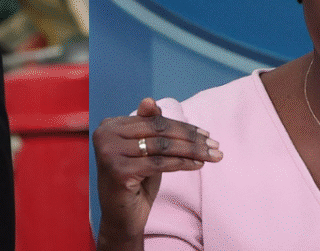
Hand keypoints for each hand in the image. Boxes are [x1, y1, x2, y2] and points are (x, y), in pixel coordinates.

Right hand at [93, 98, 222, 249]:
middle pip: (158, 131)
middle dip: (190, 138)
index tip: (205, 133)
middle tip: (215, 144)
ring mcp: (109, 153)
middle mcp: (104, 136)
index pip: (153, 121)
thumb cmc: (136, 183)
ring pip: (161, 146)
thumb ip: (147, 126)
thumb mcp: (144, 152)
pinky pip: (159, 163)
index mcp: (109, 126)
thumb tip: (149, 99)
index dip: (181, 127)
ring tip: (212, 155)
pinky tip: (199, 165)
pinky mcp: (118, 171)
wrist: (122, 220)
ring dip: (192, 151)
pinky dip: (182, 163)